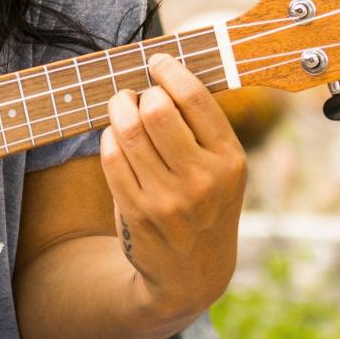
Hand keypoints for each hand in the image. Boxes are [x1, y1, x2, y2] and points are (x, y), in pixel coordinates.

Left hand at [100, 53, 246, 319]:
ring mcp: (169, 198)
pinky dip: (108, 139)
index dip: (170, 71)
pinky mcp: (138, 212)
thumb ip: (204, 129)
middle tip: (136, 93)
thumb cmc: (206, 207)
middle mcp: (203, 179)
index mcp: (230, 160)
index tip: (158, 63)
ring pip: (129, 131)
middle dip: (141, 93)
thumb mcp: (224, 172)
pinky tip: (115, 138)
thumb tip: (167, 72)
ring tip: (122, 109)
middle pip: (157, 110)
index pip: (196, 98)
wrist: (192, 275)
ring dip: (119, 111)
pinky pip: (111, 158)